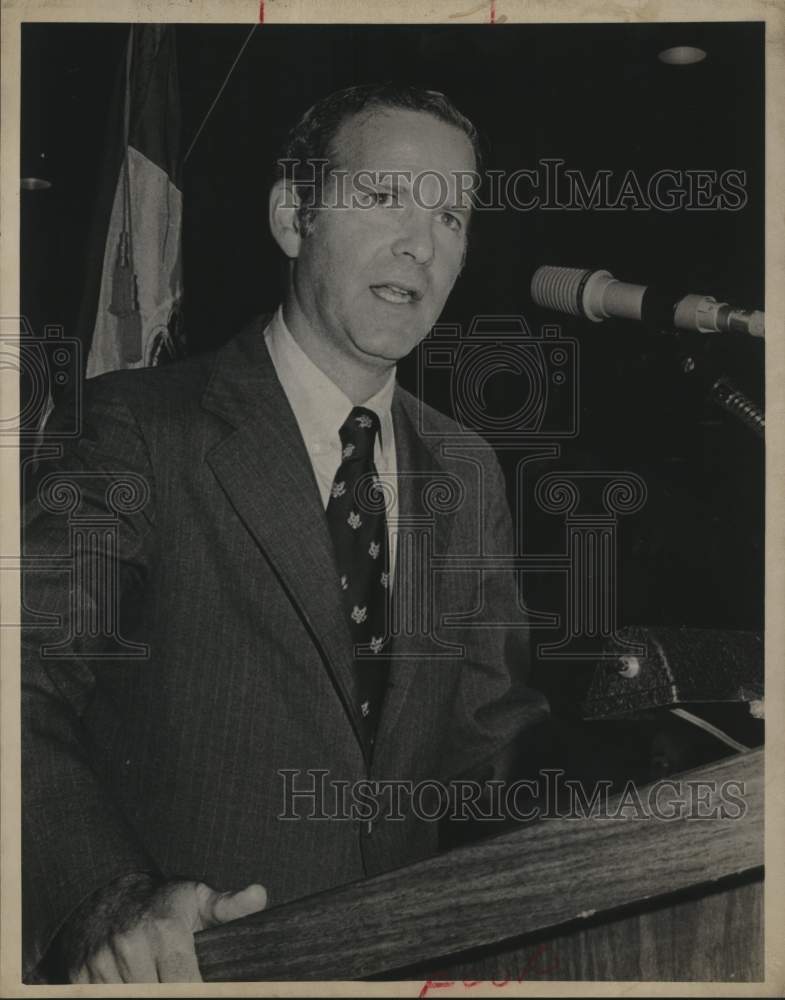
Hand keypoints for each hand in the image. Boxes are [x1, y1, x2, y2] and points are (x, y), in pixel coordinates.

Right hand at [59, 873, 266, 982]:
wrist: (106, 895)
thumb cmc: (162, 903)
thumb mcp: (197, 898)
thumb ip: (229, 905)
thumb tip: (260, 896)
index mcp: (164, 929)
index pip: (184, 985)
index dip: (196, 993)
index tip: (203, 991)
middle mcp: (130, 944)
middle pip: (158, 996)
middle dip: (171, 994)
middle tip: (181, 984)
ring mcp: (102, 962)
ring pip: (130, 999)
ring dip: (146, 994)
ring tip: (158, 979)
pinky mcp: (81, 976)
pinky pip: (103, 999)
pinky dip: (121, 995)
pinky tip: (136, 983)